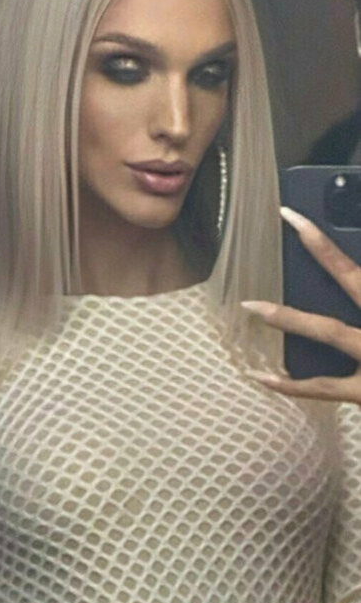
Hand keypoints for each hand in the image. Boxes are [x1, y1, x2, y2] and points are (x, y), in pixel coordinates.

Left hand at [241, 207, 360, 404]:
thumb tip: (351, 278)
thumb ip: (358, 290)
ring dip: (290, 314)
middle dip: (322, 249)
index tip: (318, 214)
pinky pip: (321, 388)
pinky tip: (260, 376)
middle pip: (354, 279)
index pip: (360, 270)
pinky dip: (289, 383)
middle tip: (289, 217)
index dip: (338, 241)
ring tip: (253, 304)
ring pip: (330, 330)